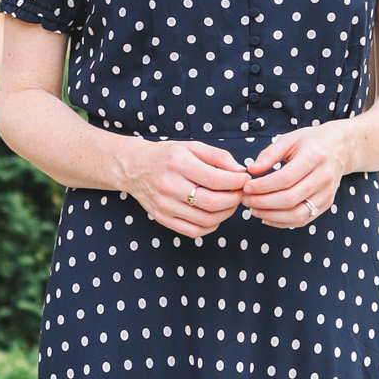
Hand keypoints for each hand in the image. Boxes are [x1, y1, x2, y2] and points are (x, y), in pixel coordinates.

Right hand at [123, 139, 246, 239]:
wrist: (134, 167)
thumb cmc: (167, 156)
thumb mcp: (192, 147)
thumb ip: (218, 157)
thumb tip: (241, 171)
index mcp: (178, 163)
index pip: (215, 179)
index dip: (236, 182)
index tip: (245, 180)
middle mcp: (169, 185)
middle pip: (212, 203)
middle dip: (234, 200)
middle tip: (240, 193)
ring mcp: (163, 205)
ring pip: (205, 220)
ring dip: (226, 214)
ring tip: (230, 203)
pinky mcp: (161, 218)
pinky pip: (193, 231)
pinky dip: (211, 226)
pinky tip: (215, 215)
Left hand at [240, 125, 350, 229]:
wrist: (341, 148)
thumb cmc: (311, 141)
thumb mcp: (290, 139)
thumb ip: (269, 154)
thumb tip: (252, 170)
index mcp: (314, 157)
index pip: (285, 179)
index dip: (263, 186)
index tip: (246, 187)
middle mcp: (323, 178)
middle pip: (289, 199)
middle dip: (263, 203)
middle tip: (246, 199)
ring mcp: (327, 194)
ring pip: (297, 214)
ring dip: (271, 215)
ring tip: (254, 210)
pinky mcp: (326, 204)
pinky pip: (303, 220)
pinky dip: (282, 222)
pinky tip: (267, 216)